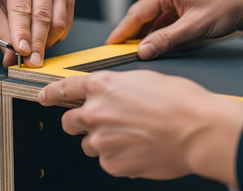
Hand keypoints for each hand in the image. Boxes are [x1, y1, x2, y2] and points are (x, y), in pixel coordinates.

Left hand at [0, 0, 74, 67]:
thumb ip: (2, 35)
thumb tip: (10, 59)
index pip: (22, 9)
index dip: (22, 32)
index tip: (22, 51)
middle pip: (43, 18)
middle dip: (37, 44)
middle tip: (32, 62)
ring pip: (57, 24)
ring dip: (46, 43)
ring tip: (34, 49)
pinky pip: (65, 26)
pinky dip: (54, 38)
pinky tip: (44, 37)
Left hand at [38, 70, 242, 185]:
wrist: (199, 130)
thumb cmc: (178, 101)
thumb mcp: (142, 79)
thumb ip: (114, 87)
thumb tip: (107, 94)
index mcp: (101, 86)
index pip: (63, 89)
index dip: (50, 94)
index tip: (44, 97)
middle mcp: (95, 112)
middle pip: (69, 121)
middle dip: (79, 122)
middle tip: (101, 123)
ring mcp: (101, 140)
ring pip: (89, 143)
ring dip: (102, 141)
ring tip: (130, 137)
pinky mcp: (112, 163)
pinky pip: (106, 161)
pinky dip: (118, 157)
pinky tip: (138, 149)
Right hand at [106, 0, 242, 58]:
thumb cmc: (231, 4)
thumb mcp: (195, 26)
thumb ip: (166, 40)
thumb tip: (144, 50)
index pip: (137, 13)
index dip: (122, 31)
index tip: (110, 44)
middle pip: (144, 16)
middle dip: (133, 34)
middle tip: (120, 51)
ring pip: (156, 21)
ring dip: (149, 36)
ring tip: (139, 52)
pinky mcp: (187, 7)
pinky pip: (167, 22)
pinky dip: (162, 34)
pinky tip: (158, 45)